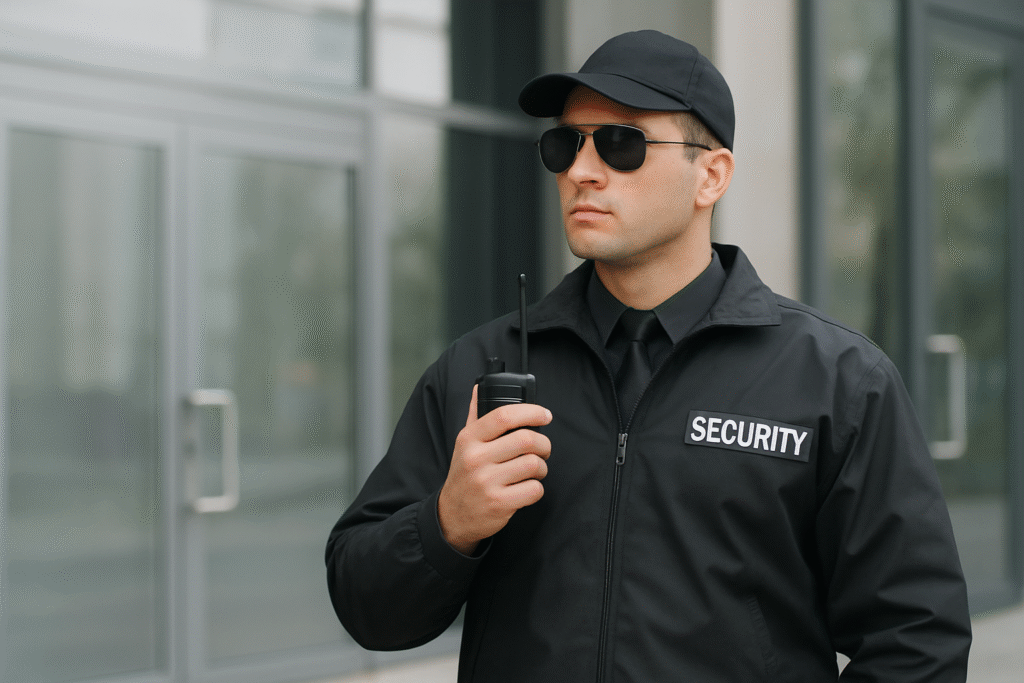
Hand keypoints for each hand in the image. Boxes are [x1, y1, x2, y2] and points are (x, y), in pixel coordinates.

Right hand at [438, 385, 552, 554]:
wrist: (452, 516)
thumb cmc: (465, 476)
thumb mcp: (464, 444)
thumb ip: (475, 415)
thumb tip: (479, 387)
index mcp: (469, 439)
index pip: (504, 415)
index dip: (531, 412)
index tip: (545, 415)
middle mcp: (476, 459)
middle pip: (526, 440)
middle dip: (544, 445)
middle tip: (543, 450)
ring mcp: (487, 482)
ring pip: (533, 465)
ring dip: (542, 467)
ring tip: (535, 470)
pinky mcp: (499, 504)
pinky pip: (533, 489)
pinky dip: (537, 488)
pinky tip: (527, 487)